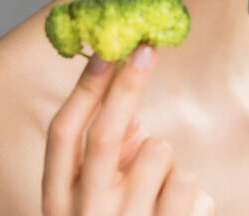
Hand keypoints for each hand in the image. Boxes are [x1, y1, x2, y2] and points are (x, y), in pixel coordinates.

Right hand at [42, 44, 217, 214]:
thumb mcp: (91, 199)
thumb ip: (106, 157)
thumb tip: (133, 117)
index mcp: (59, 201)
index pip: (63, 134)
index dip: (84, 89)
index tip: (106, 50)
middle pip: (106, 135)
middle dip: (127, 85)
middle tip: (147, 49)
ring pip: (157, 151)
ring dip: (165, 158)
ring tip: (158, 190)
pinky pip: (188, 183)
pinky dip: (189, 187)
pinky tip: (178, 212)